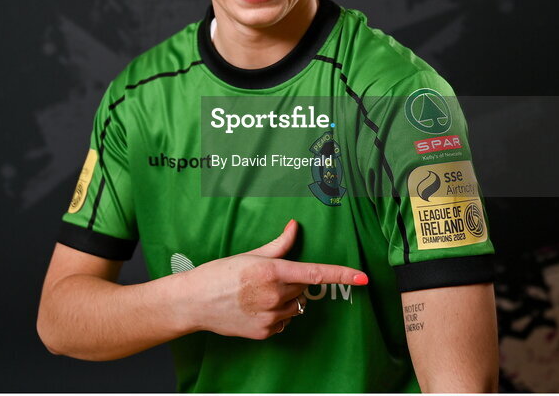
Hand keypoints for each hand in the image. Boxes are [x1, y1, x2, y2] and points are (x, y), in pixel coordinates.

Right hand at [181, 219, 367, 339]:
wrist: (195, 302)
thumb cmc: (220, 274)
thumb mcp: (250, 255)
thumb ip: (279, 244)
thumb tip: (295, 226)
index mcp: (272, 271)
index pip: (315, 273)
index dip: (342, 274)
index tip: (363, 277)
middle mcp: (275, 295)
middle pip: (303, 286)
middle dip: (292, 280)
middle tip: (267, 277)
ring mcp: (271, 317)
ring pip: (295, 306)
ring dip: (285, 299)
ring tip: (257, 294)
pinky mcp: (266, 333)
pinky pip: (284, 322)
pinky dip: (276, 315)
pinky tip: (255, 308)